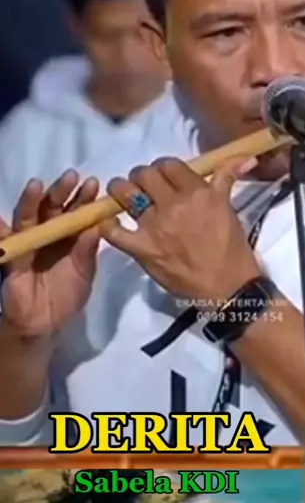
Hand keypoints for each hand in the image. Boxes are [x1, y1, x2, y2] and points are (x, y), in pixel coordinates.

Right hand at [0, 171, 100, 339]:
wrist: (45, 325)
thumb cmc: (67, 296)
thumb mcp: (84, 273)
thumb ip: (87, 250)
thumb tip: (96, 225)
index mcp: (67, 235)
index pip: (75, 211)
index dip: (83, 197)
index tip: (94, 184)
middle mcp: (47, 234)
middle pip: (51, 207)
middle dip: (60, 191)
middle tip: (71, 177)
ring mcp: (28, 244)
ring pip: (27, 218)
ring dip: (31, 201)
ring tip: (36, 186)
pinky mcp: (12, 258)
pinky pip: (6, 243)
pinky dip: (0, 230)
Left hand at [102, 156, 261, 301]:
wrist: (226, 287)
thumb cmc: (231, 249)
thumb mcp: (229, 209)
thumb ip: (227, 179)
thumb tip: (245, 157)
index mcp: (197, 192)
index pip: (169, 165)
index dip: (162, 167)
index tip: (164, 177)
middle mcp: (173, 204)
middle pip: (144, 174)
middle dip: (141, 176)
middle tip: (144, 187)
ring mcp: (154, 226)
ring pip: (124, 193)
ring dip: (120, 190)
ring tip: (123, 197)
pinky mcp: (142, 249)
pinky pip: (113, 231)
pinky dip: (107, 224)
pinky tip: (109, 222)